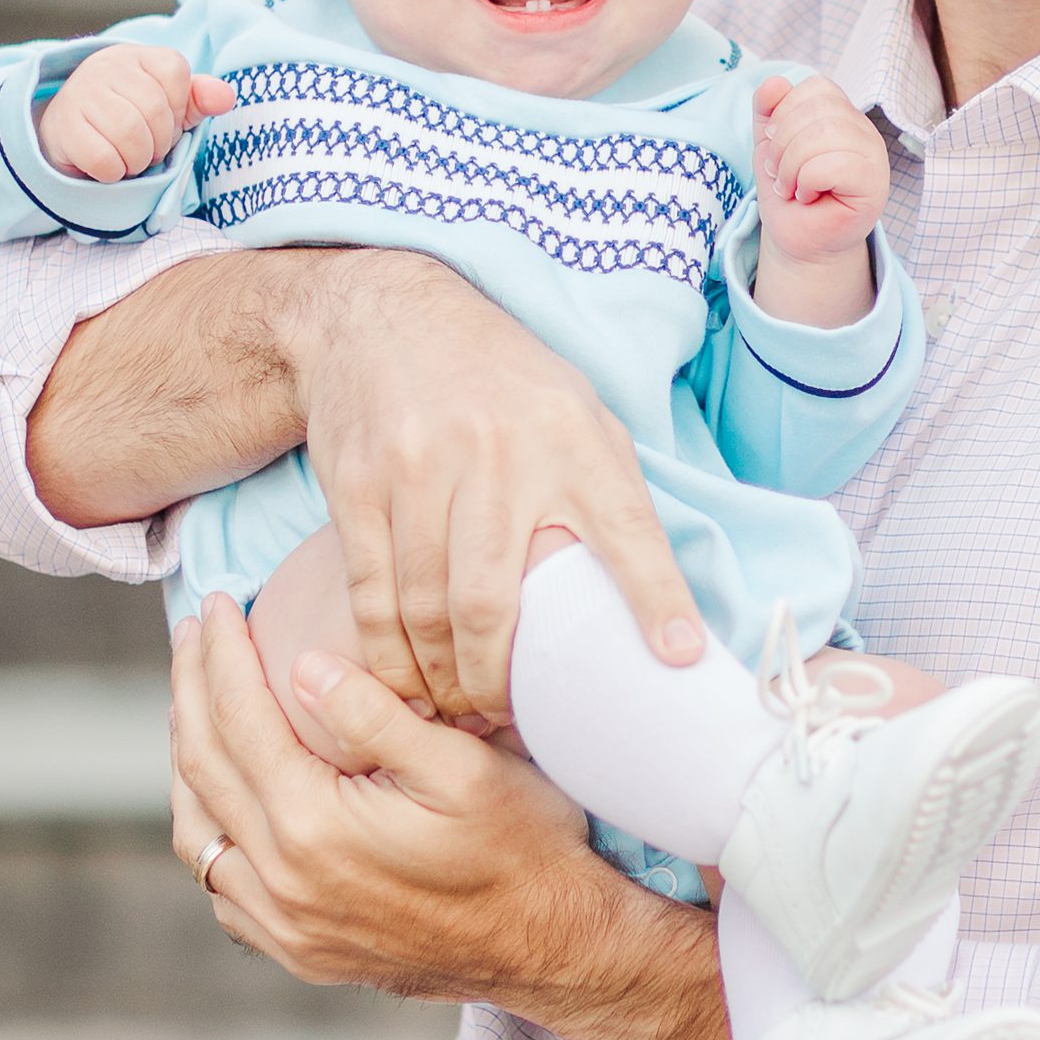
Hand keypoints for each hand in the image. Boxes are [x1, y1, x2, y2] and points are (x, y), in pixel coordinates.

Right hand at [35, 41, 234, 183]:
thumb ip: (199, 99)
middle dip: (160, 142)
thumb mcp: (168, 104)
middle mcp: (106, 67)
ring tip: (131, 159)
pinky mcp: (63, 126)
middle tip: (149, 149)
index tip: (165, 122)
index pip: (176, 75)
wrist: (68, 129)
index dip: (179, 110)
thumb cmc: (128, 115)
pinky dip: (114, 172)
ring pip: (129, 134)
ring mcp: (80, 93)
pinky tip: (109, 166)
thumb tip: (227, 97)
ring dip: (138, 159)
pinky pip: (103, 158)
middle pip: (154, 110)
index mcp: (138, 56)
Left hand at [169, 598, 731, 1039]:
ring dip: (188, 761)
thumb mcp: (464, 766)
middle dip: (190, 690)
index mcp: (313, 828)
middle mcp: (283, 884)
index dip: (220, 653)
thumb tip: (304, 665)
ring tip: (195, 703)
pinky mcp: (300, 951)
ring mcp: (286, 928)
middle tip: (193, 635)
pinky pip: (223, 887)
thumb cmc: (522, 848)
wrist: (553, 949)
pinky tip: (225, 795)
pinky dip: (210, 830)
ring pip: (197, 834)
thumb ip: (376, 715)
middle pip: (202, 769)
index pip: (238, 719)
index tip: (217, 603)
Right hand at [299, 257, 706, 721]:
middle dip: (498, 684)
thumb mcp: (575, 411)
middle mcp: (498, 453)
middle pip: (493, 604)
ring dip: (442, 682)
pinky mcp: (358, 485)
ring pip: (427, 611)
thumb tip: (661, 603)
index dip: (656, 598)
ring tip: (462, 712)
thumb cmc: (499, 381)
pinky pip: (371, 596)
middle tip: (512, 721)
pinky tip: (406, 682)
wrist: (382, 318)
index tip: (681, 659)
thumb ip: (610, 495)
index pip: (627, 527)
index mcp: (571, 436)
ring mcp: (419, 469)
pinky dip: (387, 655)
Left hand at [752, 73, 886, 286]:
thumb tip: (774, 82)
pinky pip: (834, 164)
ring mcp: (874, 157)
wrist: (797, 241)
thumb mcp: (768, 145)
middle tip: (780, 174)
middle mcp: (864, 131)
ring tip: (792, 187)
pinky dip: (807, 181)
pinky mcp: (875, 185)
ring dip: (792, 166)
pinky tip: (808, 197)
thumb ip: (767, 110)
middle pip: (819, 110)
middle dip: (783, 144)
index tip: (776, 148)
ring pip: (826, 134)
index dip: (785, 114)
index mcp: (843, 116)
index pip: (816, 88)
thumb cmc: (788, 194)